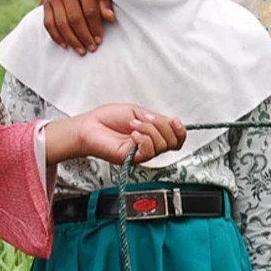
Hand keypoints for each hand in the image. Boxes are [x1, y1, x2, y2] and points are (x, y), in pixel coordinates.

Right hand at [41, 0, 113, 54]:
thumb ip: (104, 2)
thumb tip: (110, 18)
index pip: (90, 11)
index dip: (95, 28)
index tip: (99, 40)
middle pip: (75, 19)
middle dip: (84, 37)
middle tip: (91, 49)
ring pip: (61, 23)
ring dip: (71, 40)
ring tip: (80, 50)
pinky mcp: (45, 3)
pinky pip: (48, 23)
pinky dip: (56, 36)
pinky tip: (65, 45)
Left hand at [48, 103, 186, 164]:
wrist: (90, 126)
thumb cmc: (108, 119)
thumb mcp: (138, 112)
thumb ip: (157, 119)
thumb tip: (173, 122)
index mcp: (152, 134)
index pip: (177, 139)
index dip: (180, 131)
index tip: (174, 121)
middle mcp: (149, 145)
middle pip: (172, 142)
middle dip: (162, 125)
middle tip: (146, 118)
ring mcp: (141, 153)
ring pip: (161, 145)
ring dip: (148, 129)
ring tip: (133, 125)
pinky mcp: (132, 159)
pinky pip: (148, 152)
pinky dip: (143, 139)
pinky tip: (133, 134)